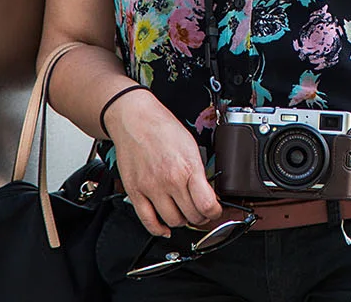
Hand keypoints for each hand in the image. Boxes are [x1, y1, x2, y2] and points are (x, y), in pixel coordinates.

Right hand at [103, 89, 221, 235]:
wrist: (135, 120)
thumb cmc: (163, 129)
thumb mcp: (191, 146)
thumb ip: (199, 172)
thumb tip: (208, 194)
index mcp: (188, 168)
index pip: (207, 204)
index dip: (215, 212)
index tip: (215, 210)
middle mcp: (170, 180)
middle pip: (191, 216)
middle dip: (200, 216)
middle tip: (201, 211)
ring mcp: (151, 188)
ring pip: (172, 221)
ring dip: (181, 221)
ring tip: (183, 212)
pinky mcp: (135, 192)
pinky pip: (148, 221)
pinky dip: (158, 229)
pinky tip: (164, 227)